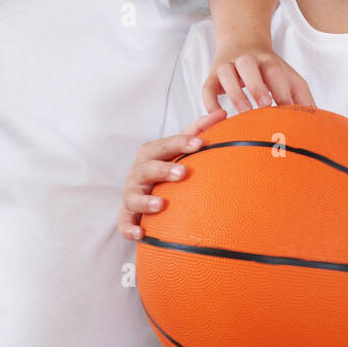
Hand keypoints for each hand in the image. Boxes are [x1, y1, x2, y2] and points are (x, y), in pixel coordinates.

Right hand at [117, 111, 225, 240]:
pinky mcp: (127, 218)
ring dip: (146, 201)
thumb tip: (222, 112)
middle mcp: (137, 174)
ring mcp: (131, 196)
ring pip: (132, 197)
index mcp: (150, 156)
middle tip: (184, 173)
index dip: (180, 143)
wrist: (142, 195)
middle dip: (163, 169)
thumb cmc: (164, 168)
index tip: (200, 143)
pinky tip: (142, 234)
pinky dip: (130, 229)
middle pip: (146, 168)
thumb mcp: (178, 150)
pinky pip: (125, 225)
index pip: (163, 145)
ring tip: (162, 204)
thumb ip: (197, 131)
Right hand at [200, 48, 315, 114]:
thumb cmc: (270, 70)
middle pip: (249, 65)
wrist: (241, 43)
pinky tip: (218, 116)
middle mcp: (246, 60)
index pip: (274, 71)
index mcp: (268, 61)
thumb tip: (318, 123)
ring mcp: (227, 66)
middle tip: (264, 105)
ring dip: (234, 91)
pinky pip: (207, 87)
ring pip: (226, 73)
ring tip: (242, 112)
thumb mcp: (289, 78)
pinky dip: (210, 101)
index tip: (286, 109)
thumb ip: (302, 98)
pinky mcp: (211, 76)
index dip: (280, 89)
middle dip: (257, 84)